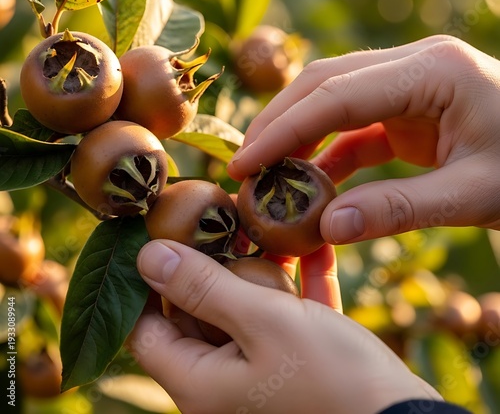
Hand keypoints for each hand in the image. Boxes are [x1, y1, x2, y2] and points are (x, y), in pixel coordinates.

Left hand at [127, 240, 439, 413]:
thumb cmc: (333, 379)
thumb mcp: (263, 322)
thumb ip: (204, 288)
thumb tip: (148, 256)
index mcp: (200, 381)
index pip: (145, 328)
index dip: (147, 281)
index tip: (163, 235)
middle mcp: (223, 381)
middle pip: (195, 313)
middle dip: (208, 265)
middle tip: (221, 219)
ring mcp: (260, 372)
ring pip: (241, 310)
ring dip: (256, 270)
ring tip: (266, 226)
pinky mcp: (296, 363)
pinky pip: (285, 317)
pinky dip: (296, 285)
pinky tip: (315, 246)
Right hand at [227, 35, 499, 242]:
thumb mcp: (477, 195)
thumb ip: (400, 210)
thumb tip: (328, 228)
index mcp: (433, 71)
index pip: (337, 94)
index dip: (284, 130)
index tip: (244, 163)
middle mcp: (414, 66)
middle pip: (324, 84)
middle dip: (277, 124)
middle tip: (242, 165)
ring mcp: (408, 84)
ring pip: (331, 100)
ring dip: (296, 136)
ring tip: (264, 173)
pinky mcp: (406, 109)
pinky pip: (353, 125)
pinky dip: (326, 152)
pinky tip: (308, 181)